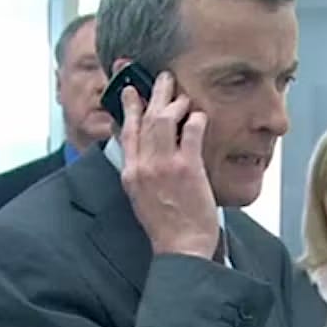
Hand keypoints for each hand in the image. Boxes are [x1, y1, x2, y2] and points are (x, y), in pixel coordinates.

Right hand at [117, 72, 216, 258]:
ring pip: (165, 119)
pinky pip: (190, 132)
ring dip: (175, 102)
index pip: (126, 131)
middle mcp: (144, 166)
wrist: (180, 248)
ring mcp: (165, 165)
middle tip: (164, 79)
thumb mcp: (142, 198)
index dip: (128, 106)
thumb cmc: (166, 228)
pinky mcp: (187, 168)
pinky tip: (200, 115)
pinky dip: (195, 119)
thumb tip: (146, 154)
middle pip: (146, 118)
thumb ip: (142, 173)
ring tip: (183, 95)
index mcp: (131, 174)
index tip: (130, 90)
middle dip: (155, 93)